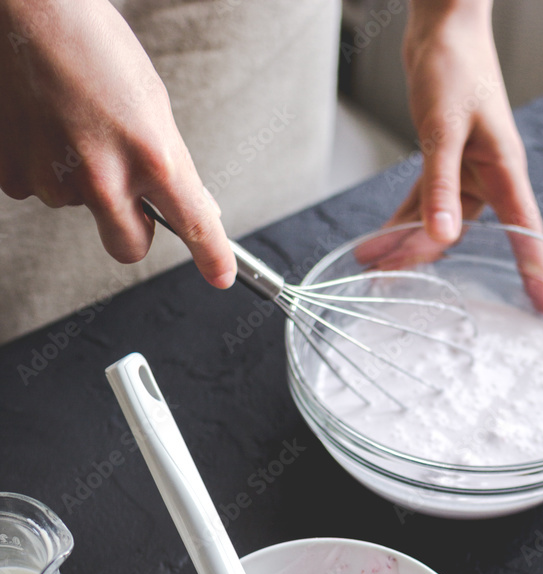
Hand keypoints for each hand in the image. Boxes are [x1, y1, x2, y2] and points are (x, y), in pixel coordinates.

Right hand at [0, 0, 235, 287]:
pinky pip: (38, 187)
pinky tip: (42, 122)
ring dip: (79, 178)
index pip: (194, 223)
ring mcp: (55, 181)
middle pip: (129, 246)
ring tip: (71, 120)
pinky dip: (42, 163)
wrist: (24, 9)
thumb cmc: (89, 43)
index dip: (212, 256)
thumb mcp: (149, 103)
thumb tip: (184, 202)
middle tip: (128, 195)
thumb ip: (165, 159)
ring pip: (79, 205)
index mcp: (151, 155)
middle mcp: (103, 176)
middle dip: (133, 229)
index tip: (220, 275)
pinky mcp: (14, 176)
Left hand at [389, 0, 542, 313]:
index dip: (536, 272)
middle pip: (460, 235)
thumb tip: (442, 238)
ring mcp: (464, 172)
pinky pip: (421, 204)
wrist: (441, 24)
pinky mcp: (442, 162)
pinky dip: (400, 222)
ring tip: (369, 262)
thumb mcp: (443, 128)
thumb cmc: (454, 65)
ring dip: (403, 242)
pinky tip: (378, 239)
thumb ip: (440, 186)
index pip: (527, 232)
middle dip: (423, 258)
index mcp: (504, 170)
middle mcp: (487, 177)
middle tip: (386, 277)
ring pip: (435, 223)